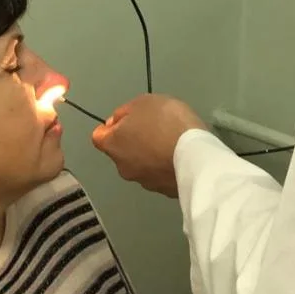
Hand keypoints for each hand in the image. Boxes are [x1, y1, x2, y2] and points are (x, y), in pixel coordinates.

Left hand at [91, 94, 205, 197]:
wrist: (195, 156)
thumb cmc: (166, 123)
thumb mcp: (145, 102)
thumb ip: (126, 111)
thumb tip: (118, 121)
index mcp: (113, 144)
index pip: (99, 137)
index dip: (111, 126)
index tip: (128, 119)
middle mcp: (123, 167)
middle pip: (121, 152)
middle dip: (133, 141)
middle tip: (154, 128)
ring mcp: (144, 182)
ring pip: (141, 165)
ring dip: (150, 155)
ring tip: (170, 142)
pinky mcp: (164, 191)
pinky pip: (160, 174)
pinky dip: (165, 166)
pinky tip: (180, 156)